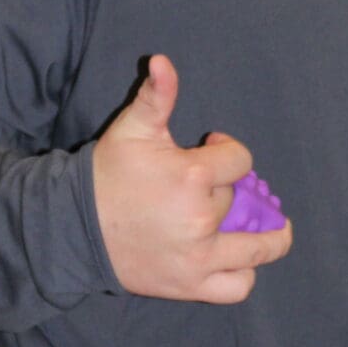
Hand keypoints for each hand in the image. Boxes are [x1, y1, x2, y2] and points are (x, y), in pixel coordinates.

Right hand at [91, 55, 291, 303]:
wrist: (75, 228)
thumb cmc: (108, 175)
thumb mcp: (131, 129)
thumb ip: (156, 94)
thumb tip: (162, 60)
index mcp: (190, 177)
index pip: (240, 161)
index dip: (229, 151)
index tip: (210, 148)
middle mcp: (200, 220)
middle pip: (237, 201)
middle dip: (225, 190)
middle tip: (205, 187)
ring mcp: (198, 257)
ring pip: (256, 249)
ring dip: (268, 238)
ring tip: (272, 230)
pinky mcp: (191, 285)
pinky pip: (237, 286)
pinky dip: (245, 274)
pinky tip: (241, 259)